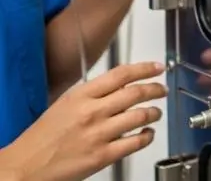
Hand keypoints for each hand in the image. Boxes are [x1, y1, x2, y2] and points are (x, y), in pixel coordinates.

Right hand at [1, 62, 166, 180]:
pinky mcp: (103, 156)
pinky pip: (135, 142)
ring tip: (156, 112)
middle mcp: (92, 112)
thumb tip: (121, 86)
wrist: (24, 167)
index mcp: (81, 96)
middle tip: (162, 90)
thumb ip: (93, 94)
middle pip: (135, 92)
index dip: (144, 69)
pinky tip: (147, 134)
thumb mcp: (65, 104)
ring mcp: (99, 134)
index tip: (157, 68)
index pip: (121, 74)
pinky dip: (147, 136)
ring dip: (154, 112)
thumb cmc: (42, 137)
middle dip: (155, 89)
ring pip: (140, 115)